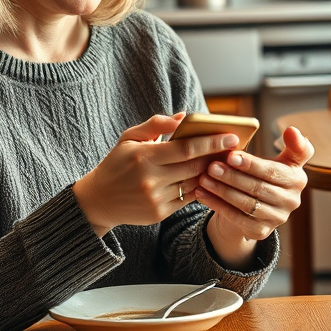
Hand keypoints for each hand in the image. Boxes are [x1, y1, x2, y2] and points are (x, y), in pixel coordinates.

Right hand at [73, 114, 240, 236]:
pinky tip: (202, 179)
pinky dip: (197, 188)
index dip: (211, 142)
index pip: (186, 148)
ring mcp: (156, 198)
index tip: (231, 137)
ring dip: (209, 173)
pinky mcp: (159, 214)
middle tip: (231, 149)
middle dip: (215, 157)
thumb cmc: (116, 163)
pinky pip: (187, 198)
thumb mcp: (129, 138)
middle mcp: (151, 179)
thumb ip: (156, 124)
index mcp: (143, 156)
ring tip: (219, 163)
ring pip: (194, 184)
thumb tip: (183, 116)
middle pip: (195, 167)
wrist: (99, 200)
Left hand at [196, 126, 312, 269]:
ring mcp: (278, 218)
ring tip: (204, 178)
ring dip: (222, 190)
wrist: (252, 205)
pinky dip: (217, 204)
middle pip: (258, 186)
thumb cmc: (262, 174)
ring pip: (246, 203)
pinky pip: (236, 217)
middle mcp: (292, 200)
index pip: (274, 170)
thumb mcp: (278, 158)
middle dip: (232, 175)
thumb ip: (290, 144)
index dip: (253, 164)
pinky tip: (202, 193)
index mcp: (297, 178)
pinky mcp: (261, 231)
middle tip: (211, 165)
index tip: (231, 155)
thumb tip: (292, 130)